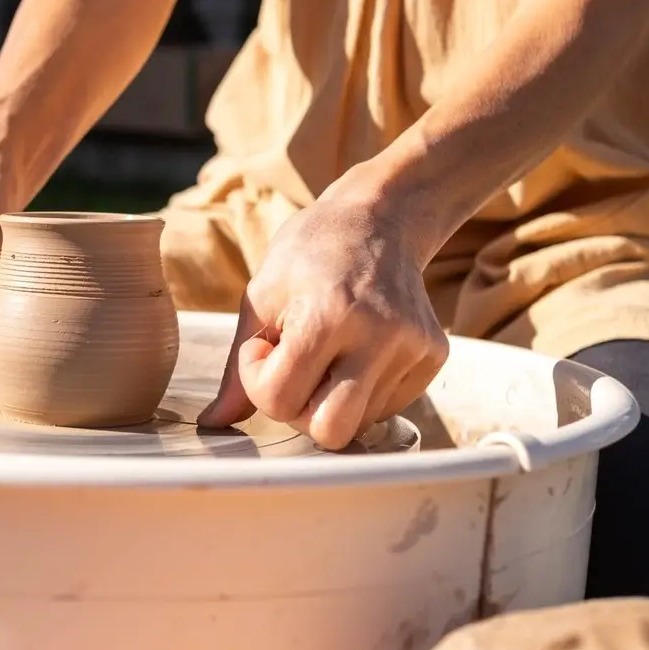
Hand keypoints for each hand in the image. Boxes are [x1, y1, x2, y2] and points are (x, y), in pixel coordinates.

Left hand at [197, 188, 447, 448]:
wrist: (379, 217)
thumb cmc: (310, 253)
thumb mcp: (261, 296)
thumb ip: (236, 367)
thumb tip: (214, 423)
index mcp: (329, 314)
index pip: (279, 400)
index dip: (259, 381)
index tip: (265, 346)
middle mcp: (380, 335)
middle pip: (331, 432)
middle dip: (300, 412)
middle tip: (295, 369)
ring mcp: (414, 348)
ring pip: (359, 424)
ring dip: (330, 398)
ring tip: (328, 351)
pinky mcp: (434, 356)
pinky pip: (387, 408)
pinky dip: (362, 391)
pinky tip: (356, 351)